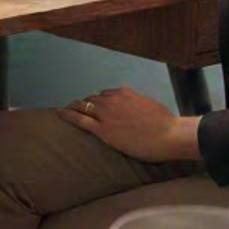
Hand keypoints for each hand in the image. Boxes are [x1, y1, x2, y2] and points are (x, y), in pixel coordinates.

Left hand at [56, 86, 199, 162]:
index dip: (98, 101)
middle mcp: (112, 100)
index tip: (94, 105)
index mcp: (123, 93)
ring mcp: (106, 114)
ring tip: (65, 110)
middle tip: (77, 108)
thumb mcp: (148, 106)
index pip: (104, 94)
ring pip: (83, 106)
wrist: (169, 135)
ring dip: (74, 107)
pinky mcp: (103, 130)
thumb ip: (135, 105)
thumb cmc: (165, 124)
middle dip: (84, 104)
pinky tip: (58, 113)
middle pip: (91, 100)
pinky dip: (67, 115)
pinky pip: (79, 119)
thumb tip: (132, 110)